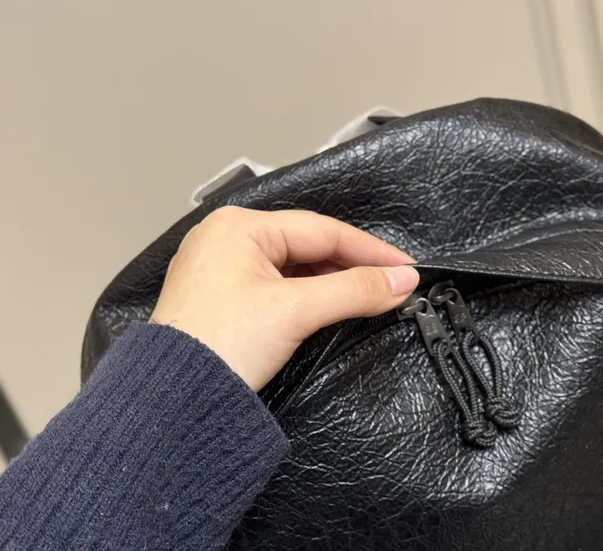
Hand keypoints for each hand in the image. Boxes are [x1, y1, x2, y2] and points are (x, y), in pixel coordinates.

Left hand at [150, 207, 418, 389]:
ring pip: (293, 267)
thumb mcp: (295, 311)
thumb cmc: (219, 346)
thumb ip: (355, 290)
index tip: (406, 267)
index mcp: (239, 227)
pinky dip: (308, 295)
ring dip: (332, 283)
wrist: (168, 404)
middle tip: (393, 285)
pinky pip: (277, 285)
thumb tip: (402, 281)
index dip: (369, 250)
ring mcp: (221, 268)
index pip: (321, 230)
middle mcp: (227, 239)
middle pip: (307, 246)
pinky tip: (331, 305)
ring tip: (369, 297)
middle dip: (352, 267)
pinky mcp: (222, 297)